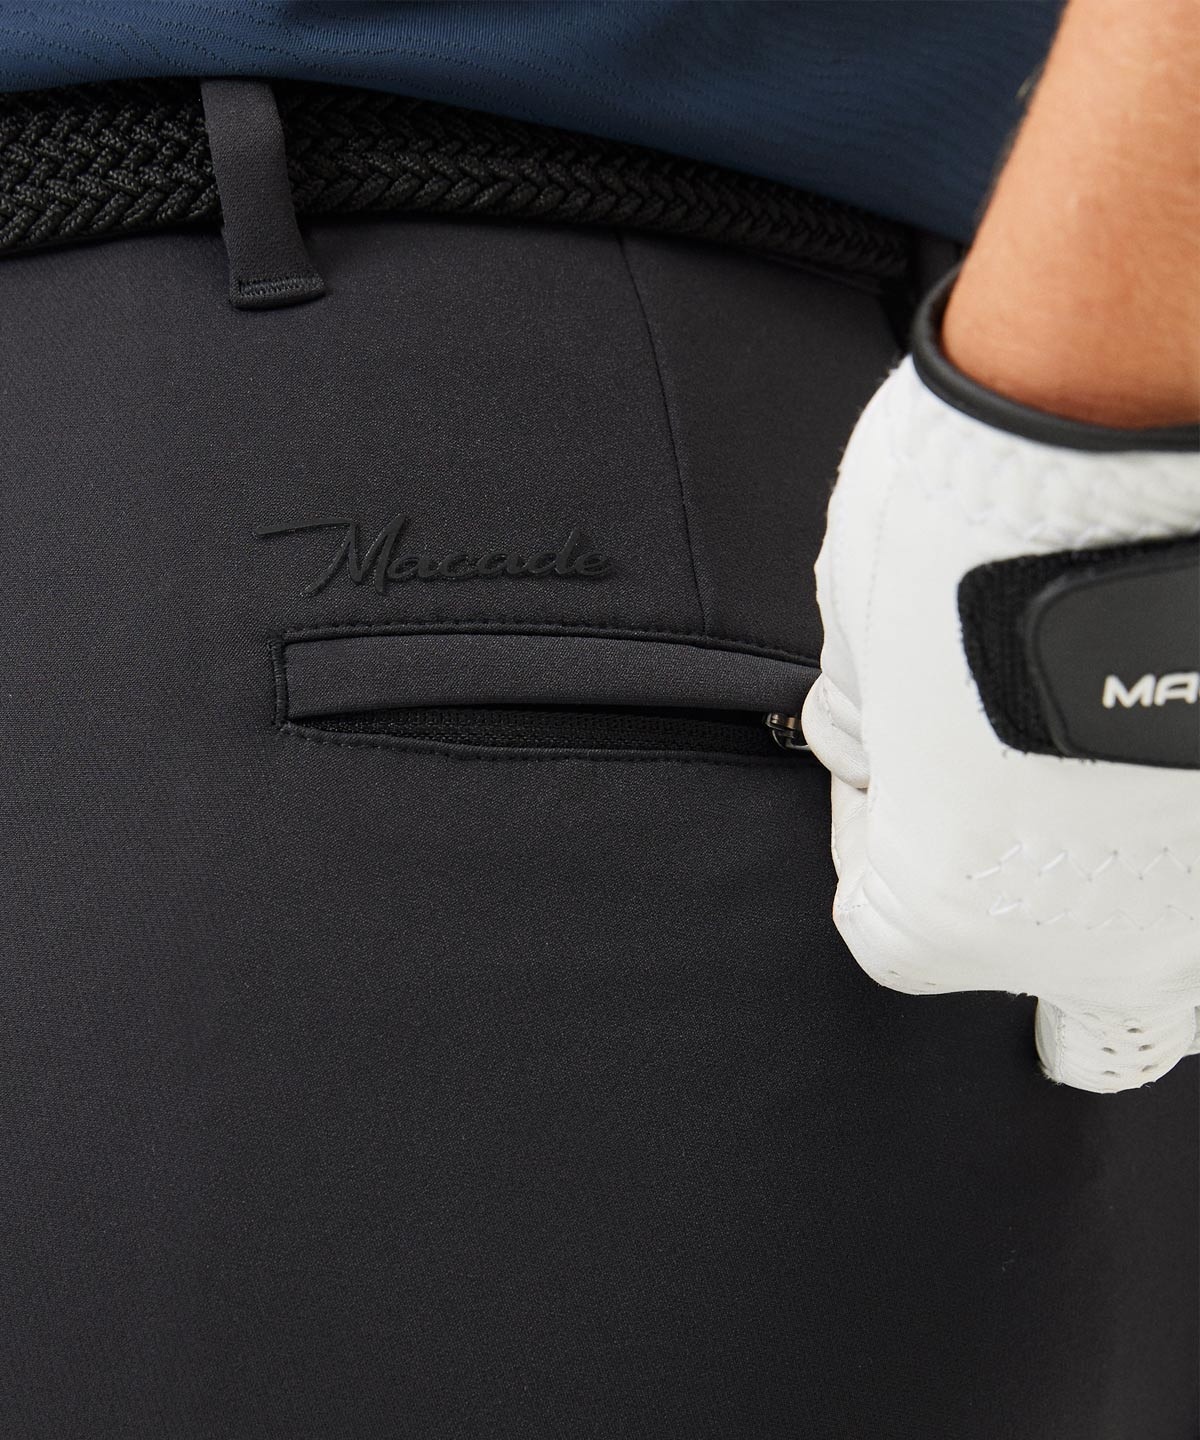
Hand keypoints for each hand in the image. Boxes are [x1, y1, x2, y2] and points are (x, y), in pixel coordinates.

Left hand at [801, 327, 1199, 1093]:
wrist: (1143, 411)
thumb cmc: (974, 518)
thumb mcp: (860, 629)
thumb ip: (871, 725)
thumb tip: (877, 739)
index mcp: (955, 911)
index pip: (883, 931)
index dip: (876, 839)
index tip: (889, 760)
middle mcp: (1115, 942)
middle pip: (1086, 1027)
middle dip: (1044, 956)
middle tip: (1029, 865)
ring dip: (1156, 937)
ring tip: (1125, 851)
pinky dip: (1195, 844)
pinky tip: (1175, 774)